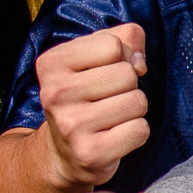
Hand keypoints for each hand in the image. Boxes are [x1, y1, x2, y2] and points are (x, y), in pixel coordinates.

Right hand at [36, 25, 150, 190]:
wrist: (64, 154)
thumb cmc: (85, 97)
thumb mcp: (95, 57)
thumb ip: (124, 38)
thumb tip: (140, 62)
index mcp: (52, 63)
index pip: (112, 45)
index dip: (120, 58)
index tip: (104, 73)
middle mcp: (56, 93)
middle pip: (127, 74)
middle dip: (128, 86)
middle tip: (107, 100)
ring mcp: (71, 125)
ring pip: (137, 102)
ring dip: (133, 110)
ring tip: (111, 118)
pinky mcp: (90, 153)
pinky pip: (140, 130)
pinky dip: (136, 133)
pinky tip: (115, 136)